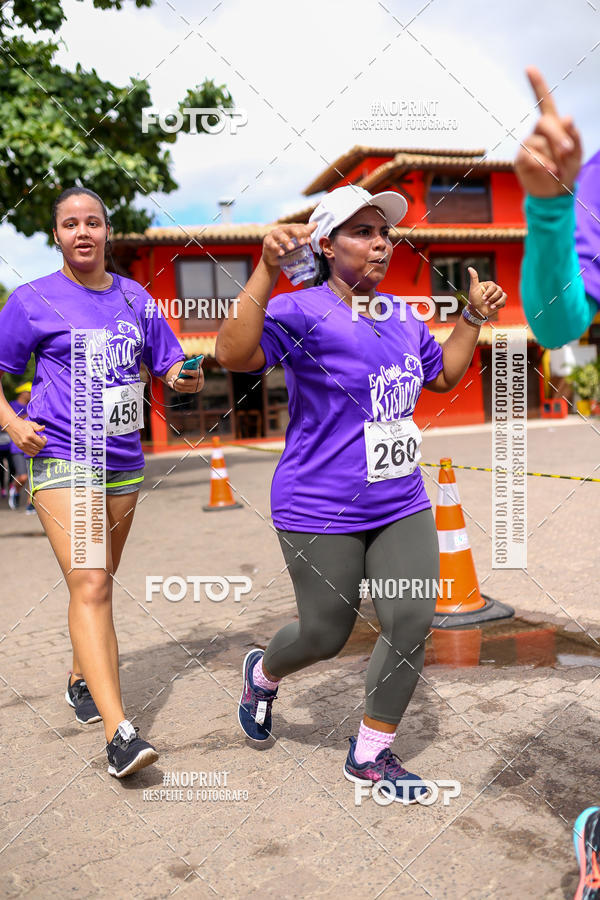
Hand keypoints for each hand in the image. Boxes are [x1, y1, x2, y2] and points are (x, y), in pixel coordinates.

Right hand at [7, 419, 46, 454]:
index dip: (45, 441)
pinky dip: (34, 452)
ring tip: (37, 443)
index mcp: (30, 435)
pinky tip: (33, 447)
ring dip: (38, 448)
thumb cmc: (22, 424)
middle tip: (40, 439)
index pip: (42, 443)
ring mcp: (23, 445)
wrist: (11, 425)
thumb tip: (43, 427)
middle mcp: (26, 442)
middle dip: (42, 444)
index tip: (43, 437)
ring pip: (35, 452)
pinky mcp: (20, 447)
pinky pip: (30, 454)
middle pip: (39, 448)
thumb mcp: (31, 424)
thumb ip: (38, 427)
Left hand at [167, 361, 204, 392]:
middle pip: (186, 382)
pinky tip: (170, 383)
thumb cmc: (196, 371)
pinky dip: (174, 387)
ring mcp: (194, 388)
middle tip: (173, 376)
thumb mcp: (197, 367)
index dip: (188, 372)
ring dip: (175, 383)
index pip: (194, 373)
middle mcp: (198, 382)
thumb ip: (197, 363)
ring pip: (182, 387)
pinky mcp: (190, 391)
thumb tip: (202, 357)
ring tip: (171, 378)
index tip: (181, 371)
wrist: (198, 381)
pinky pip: (181, 390)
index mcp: (200, 375)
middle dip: (178, 379)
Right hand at [262, 222, 316, 268]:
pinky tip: (281, 253)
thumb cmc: (286, 247)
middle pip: (290, 229)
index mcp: (290, 229)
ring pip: (280, 235)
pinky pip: (271, 244)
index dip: (304, 232)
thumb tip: (315, 224)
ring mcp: (274, 235)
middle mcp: (282, 230)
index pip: (298, 228)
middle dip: (297, 234)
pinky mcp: (267, 242)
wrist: (274, 257)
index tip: (309, 241)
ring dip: (286, 240)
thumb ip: (305, 232)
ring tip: (291, 248)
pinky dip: (276, 248)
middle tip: (302, 243)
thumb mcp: (296, 240)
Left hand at [467, 267, 506, 319]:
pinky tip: (493, 307)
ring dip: (496, 302)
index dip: (489, 293)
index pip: (493, 287)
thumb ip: (473, 278)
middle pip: (499, 291)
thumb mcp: (473, 288)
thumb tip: (469, 268)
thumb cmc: (474, 300)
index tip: (483, 298)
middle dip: (492, 298)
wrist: (476, 311)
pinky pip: (504, 302)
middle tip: (485, 303)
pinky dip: (499, 305)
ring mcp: (498, 296)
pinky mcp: (501, 302)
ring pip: (504, 296)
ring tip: (490, 306)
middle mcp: (495, 289)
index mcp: (489, 285)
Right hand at [514, 66, 582, 197]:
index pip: (545, 102)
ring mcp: (527, 146)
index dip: (537, 85)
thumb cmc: (566, 169)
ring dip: (553, 156)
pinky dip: (545, 164)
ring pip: (540, 143)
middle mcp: (537, 132)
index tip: (529, 69)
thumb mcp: (577, 152)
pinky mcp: (521, 160)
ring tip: (560, 169)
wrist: (554, 193)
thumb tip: (567, 118)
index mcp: (552, 125)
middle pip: (544, 123)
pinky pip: (532, 157)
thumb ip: (573, 136)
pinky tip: (552, 171)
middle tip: (568, 150)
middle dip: (558, 136)